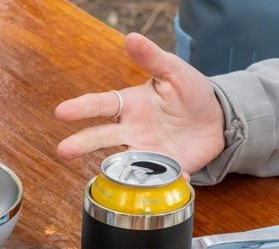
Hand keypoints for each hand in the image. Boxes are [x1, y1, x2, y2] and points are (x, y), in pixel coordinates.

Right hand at [55, 33, 225, 174]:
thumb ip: (153, 57)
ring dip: (115, 170)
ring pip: (121, 164)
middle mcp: (130, 132)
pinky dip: (164, 181)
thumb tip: (131, 37)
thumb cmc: (191, 94)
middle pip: (101, 138)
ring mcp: (143, 154)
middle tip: (63, 150)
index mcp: (129, 107)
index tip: (62, 112)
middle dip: (81, 144)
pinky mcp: (160, 171)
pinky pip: (156, 179)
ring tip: (112, 172)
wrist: (216, 121)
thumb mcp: (175, 71)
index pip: (100, 106)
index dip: (81, 109)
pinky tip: (176, 177)